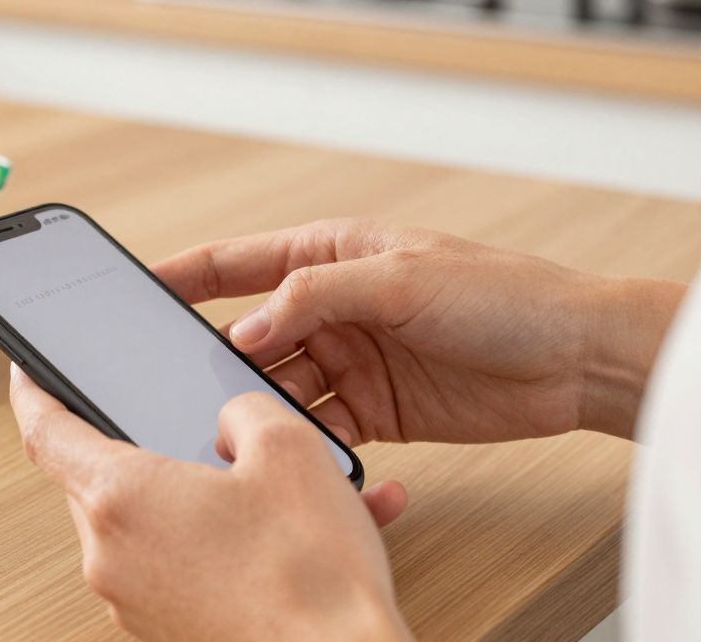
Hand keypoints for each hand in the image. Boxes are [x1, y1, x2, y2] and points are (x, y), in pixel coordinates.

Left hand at [10, 366, 410, 641]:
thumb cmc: (312, 579)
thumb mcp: (289, 450)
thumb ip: (244, 409)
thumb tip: (231, 420)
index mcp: (121, 498)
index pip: (45, 432)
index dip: (34, 392)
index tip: (29, 372)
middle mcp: (112, 555)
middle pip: (99, 478)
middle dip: (142, 447)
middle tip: (187, 428)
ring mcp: (134, 600)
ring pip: (146, 523)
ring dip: (193, 497)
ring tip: (268, 490)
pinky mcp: (165, 629)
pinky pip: (176, 565)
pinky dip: (216, 542)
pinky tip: (281, 536)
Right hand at [153, 218, 685, 442]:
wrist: (574, 358)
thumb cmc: (501, 295)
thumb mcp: (399, 278)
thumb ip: (313, 298)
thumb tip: (243, 330)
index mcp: (329, 256)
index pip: (235, 263)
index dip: (181, 276)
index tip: (132, 291)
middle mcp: (330, 307)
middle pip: (247, 333)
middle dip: (212, 358)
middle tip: (176, 384)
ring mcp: (349, 360)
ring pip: (275, 386)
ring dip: (255, 406)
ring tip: (232, 426)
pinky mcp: (372, 409)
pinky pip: (315, 425)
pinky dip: (298, 439)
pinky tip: (286, 449)